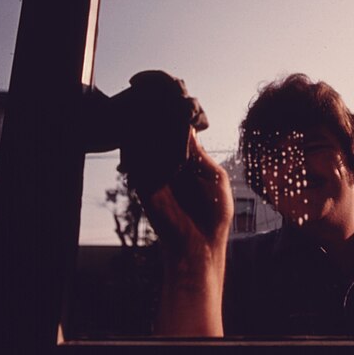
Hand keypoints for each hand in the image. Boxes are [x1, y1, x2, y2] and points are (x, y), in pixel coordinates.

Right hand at [140, 128, 233, 335]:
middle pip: (163, 137)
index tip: (182, 107)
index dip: (181, 122)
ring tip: (160, 127)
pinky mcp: (143, 186)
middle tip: (167, 113)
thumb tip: (188, 129)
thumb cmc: (214, 214)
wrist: (197, 247)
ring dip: (153, 136)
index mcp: (191, 162)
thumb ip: (200, 155)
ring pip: (150, 147)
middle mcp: (171, 166)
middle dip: (165, 126)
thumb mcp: (215, 179)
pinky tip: (154, 147)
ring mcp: (156, 175)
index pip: (181, 134)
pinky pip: (139, 163)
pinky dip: (143, 153)